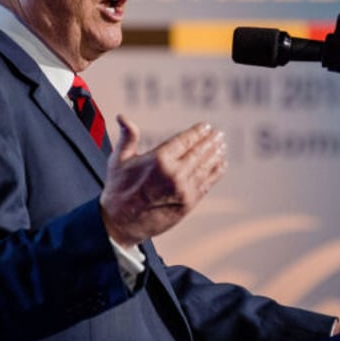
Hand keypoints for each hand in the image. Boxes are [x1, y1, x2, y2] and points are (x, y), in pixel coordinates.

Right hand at [100, 115, 226, 247]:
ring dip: (215, 155)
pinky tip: (221, 165)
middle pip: (199, 152)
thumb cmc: (118, 190)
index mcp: (159, 160)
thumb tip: (123, 117)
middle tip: (218, 134)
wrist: (120, 223)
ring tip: (221, 146)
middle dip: (210, 142)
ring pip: (206, 167)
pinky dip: (216, 173)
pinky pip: (207, 184)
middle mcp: (174, 174)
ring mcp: (184, 190)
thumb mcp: (118, 160)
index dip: (197, 132)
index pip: (184, 141)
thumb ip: (127, 137)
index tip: (205, 126)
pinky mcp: (189, 203)